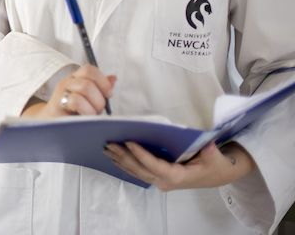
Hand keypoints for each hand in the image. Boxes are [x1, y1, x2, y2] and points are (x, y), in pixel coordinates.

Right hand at [21, 65, 115, 118]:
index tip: (108, 94)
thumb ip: (101, 89)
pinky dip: (85, 113)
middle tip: (97, 110)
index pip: (89, 70)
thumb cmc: (73, 113)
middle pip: (88, 83)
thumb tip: (113, 78)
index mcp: (75, 78)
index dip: (102, 81)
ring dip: (91, 108)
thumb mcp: (89, 99)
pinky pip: (75, 103)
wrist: (50, 125)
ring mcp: (59, 95)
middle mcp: (66, 83)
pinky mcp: (56, 108)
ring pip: (82, 92)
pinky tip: (83, 120)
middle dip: (98, 100)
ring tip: (89, 117)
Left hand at [103, 141, 255, 189]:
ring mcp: (160, 182)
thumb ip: (210, 152)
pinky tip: (114, 157)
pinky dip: (125, 164)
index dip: (142, 155)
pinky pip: (138, 172)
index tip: (129, 142)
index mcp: (178, 177)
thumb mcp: (216, 158)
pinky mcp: (157, 178)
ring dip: (120, 160)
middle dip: (124, 156)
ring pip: (137, 172)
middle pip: (141, 169)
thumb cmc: (215, 164)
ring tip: (106, 148)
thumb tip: (206, 145)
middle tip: (109, 143)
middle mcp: (166, 182)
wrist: (218, 174)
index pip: (156, 166)